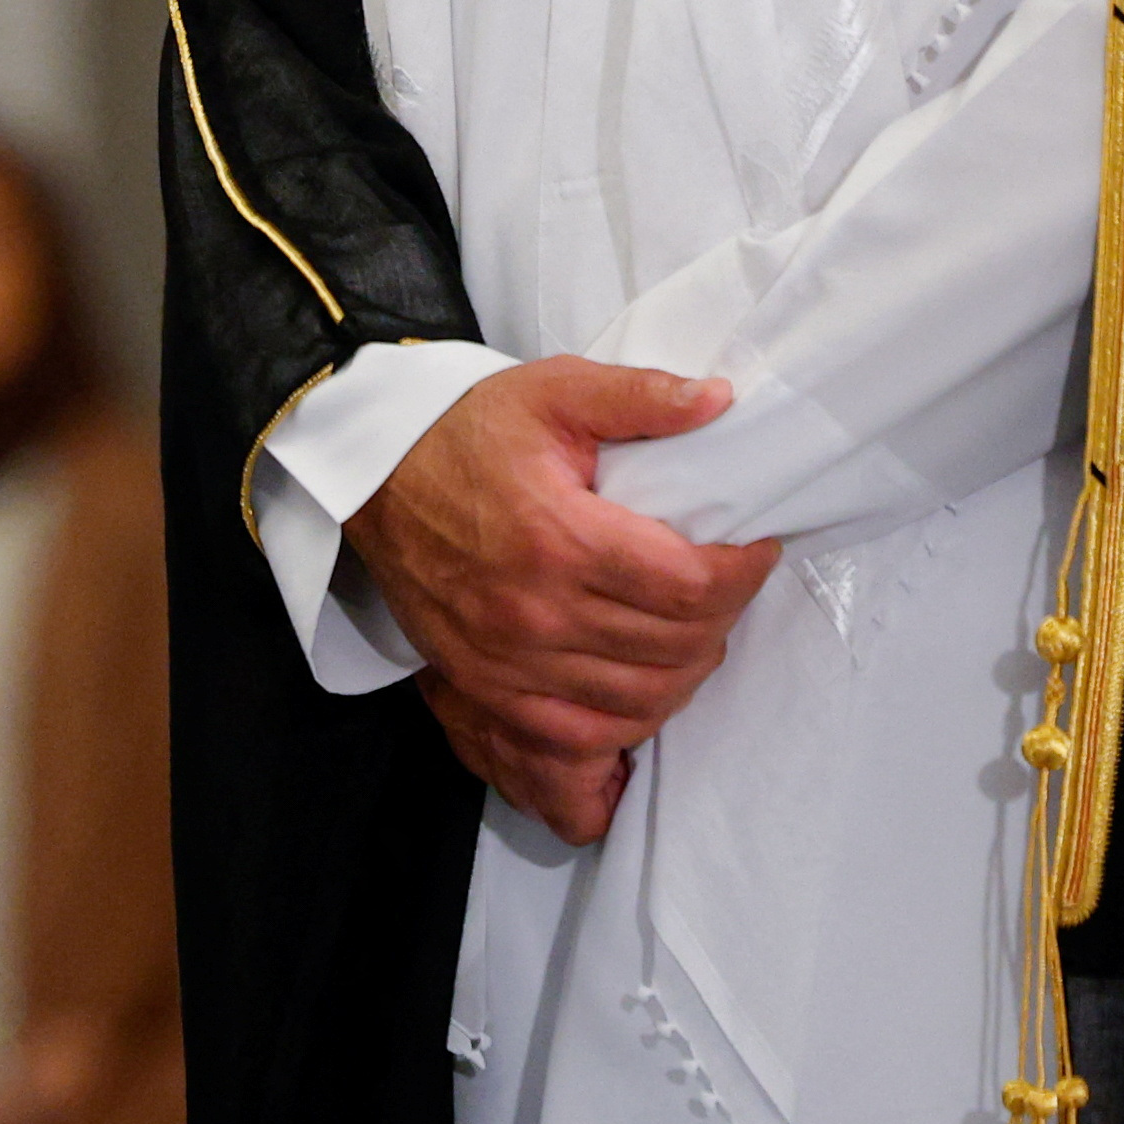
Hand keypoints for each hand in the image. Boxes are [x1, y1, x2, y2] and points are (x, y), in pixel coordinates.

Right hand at [344, 358, 777, 845]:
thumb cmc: (466, 431)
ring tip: (692, 629)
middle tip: (724, 583)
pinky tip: (644, 683)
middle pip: (677, 646)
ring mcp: (509, 659)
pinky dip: (630, 720)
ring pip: (642, 698)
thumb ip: (639, 396)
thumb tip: (721, 400)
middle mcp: (537, 610)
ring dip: (687, 669)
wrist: (371, 474)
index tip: (753, 549)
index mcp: (560, 536)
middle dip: (723, 616)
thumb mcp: (552, 390)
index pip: (692, 586)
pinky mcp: (486, 685)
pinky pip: (582, 732)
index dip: (744, 573)